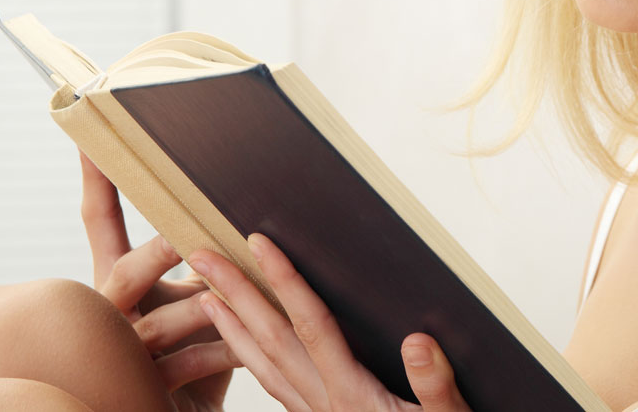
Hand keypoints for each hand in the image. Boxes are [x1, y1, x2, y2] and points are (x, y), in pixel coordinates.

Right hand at [79, 151, 240, 410]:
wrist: (186, 405)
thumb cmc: (195, 340)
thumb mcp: (196, 293)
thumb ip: (206, 255)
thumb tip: (244, 202)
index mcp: (119, 279)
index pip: (99, 222)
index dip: (97, 181)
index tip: (94, 139)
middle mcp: (115, 312)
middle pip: (124, 272)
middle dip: (158, 252)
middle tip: (186, 234)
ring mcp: (128, 351)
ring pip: (162, 322)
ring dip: (205, 305)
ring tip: (238, 291)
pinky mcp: (150, 388)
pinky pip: (191, 363)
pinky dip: (224, 349)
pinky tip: (249, 342)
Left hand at [188, 233, 472, 411]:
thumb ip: (436, 386)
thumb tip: (417, 342)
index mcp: (354, 395)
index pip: (312, 325)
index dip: (285, 281)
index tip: (259, 243)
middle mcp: (326, 404)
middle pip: (271, 341)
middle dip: (235, 295)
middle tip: (201, 257)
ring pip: (263, 368)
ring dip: (232, 328)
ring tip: (204, 297)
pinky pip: (275, 387)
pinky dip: (252, 360)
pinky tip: (246, 347)